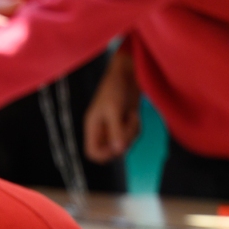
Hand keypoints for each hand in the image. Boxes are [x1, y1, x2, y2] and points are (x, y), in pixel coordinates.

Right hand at [84, 48, 140, 162]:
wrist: (128, 74)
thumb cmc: (115, 88)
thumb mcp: (114, 109)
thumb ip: (116, 130)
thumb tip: (119, 151)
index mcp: (92, 127)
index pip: (92, 152)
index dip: (104, 155)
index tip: (117, 146)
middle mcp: (101, 130)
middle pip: (110, 151)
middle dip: (123, 141)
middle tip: (129, 127)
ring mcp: (114, 127)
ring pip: (123, 144)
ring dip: (132, 133)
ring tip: (132, 116)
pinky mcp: (125, 123)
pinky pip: (131, 135)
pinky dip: (136, 128)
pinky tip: (134, 115)